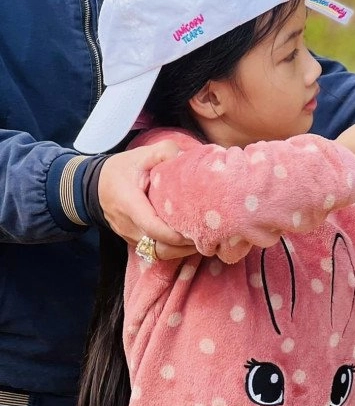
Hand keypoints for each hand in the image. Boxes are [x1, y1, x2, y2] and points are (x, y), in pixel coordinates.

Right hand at [98, 143, 196, 259]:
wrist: (94, 185)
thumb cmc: (121, 169)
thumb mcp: (141, 154)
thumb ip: (165, 152)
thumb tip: (186, 158)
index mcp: (128, 203)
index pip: (152, 227)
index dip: (175, 234)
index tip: (196, 231)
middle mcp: (128, 225)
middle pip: (158, 247)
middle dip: (184, 247)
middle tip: (207, 237)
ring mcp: (129, 236)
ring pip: (158, 253)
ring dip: (180, 251)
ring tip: (202, 240)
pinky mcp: (134, 242)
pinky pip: (154, 252)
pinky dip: (172, 249)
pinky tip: (188, 240)